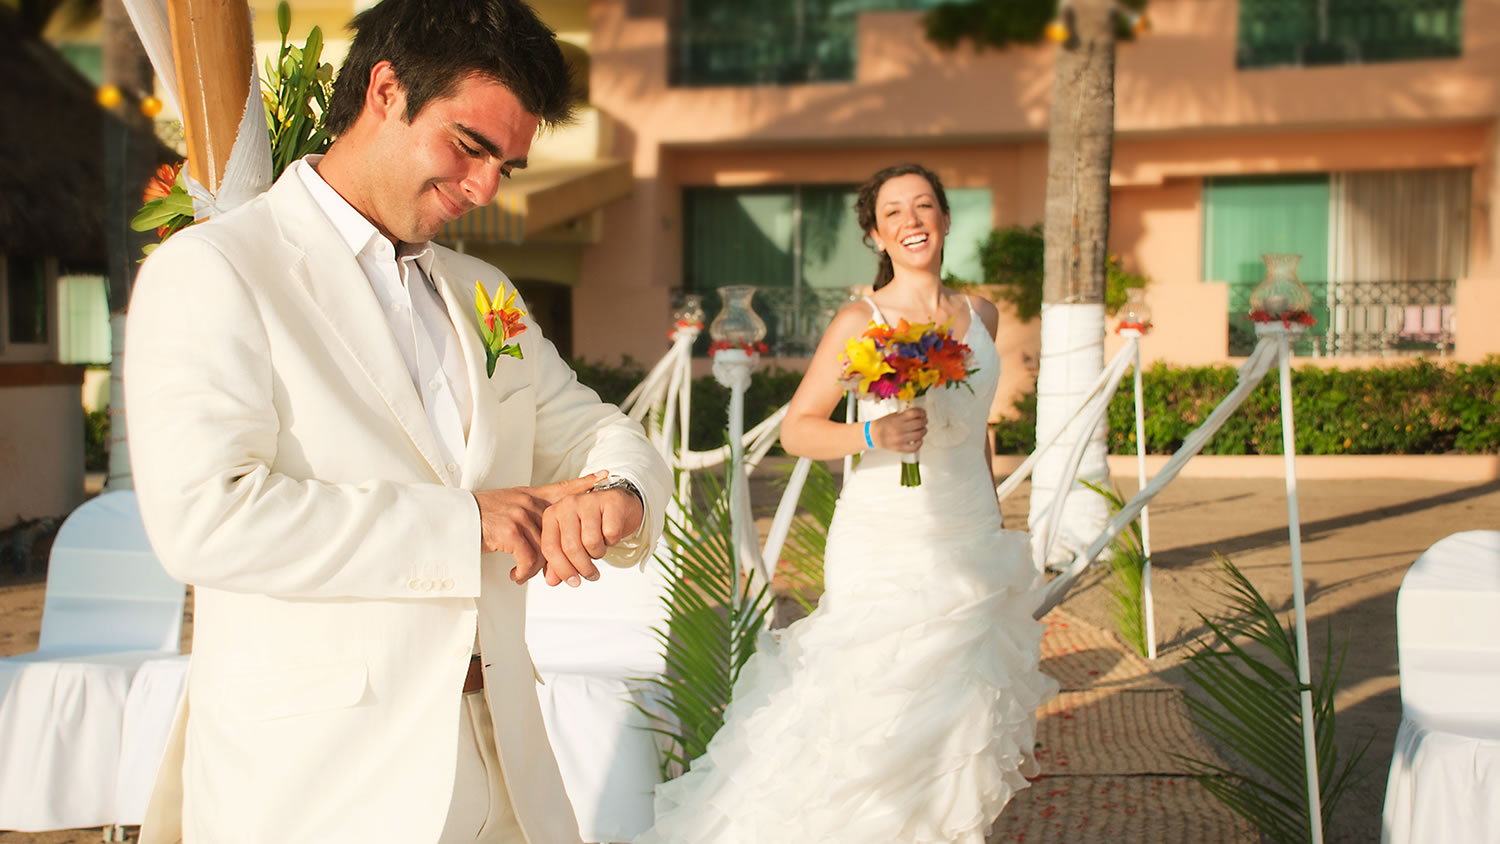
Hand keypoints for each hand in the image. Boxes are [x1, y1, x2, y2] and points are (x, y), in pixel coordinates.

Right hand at [473, 471, 605, 583]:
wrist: (453, 520)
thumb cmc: (478, 516)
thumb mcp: (507, 505)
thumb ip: (528, 514)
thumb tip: (548, 537)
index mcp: (530, 496)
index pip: (563, 488)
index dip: (584, 483)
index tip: (605, 476)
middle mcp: (529, 503)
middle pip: (560, 533)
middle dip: (567, 558)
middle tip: (573, 577)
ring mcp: (521, 516)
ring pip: (546, 550)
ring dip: (538, 569)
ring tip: (526, 575)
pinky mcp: (511, 532)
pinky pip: (529, 560)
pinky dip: (524, 573)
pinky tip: (516, 576)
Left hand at [538, 483, 644, 587]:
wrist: (618, 506)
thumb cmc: (592, 524)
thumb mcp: (572, 543)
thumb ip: (558, 561)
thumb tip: (552, 581)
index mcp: (552, 514)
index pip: (550, 547)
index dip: (561, 569)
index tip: (572, 581)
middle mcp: (568, 504)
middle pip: (571, 547)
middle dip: (583, 567)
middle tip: (591, 574)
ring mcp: (589, 501)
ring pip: (591, 542)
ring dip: (598, 553)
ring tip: (599, 548)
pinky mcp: (610, 501)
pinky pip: (611, 534)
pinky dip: (612, 541)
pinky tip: (610, 535)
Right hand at [874, 407, 926, 452]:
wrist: (873, 435)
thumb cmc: (883, 424)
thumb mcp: (893, 415)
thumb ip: (905, 415)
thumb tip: (919, 415)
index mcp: (897, 419)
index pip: (915, 413)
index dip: (922, 412)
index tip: (923, 413)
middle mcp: (899, 429)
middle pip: (919, 423)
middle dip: (924, 421)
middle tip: (924, 421)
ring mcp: (900, 439)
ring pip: (919, 435)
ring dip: (923, 431)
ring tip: (922, 429)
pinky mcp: (900, 448)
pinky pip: (914, 447)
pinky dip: (919, 443)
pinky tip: (919, 440)